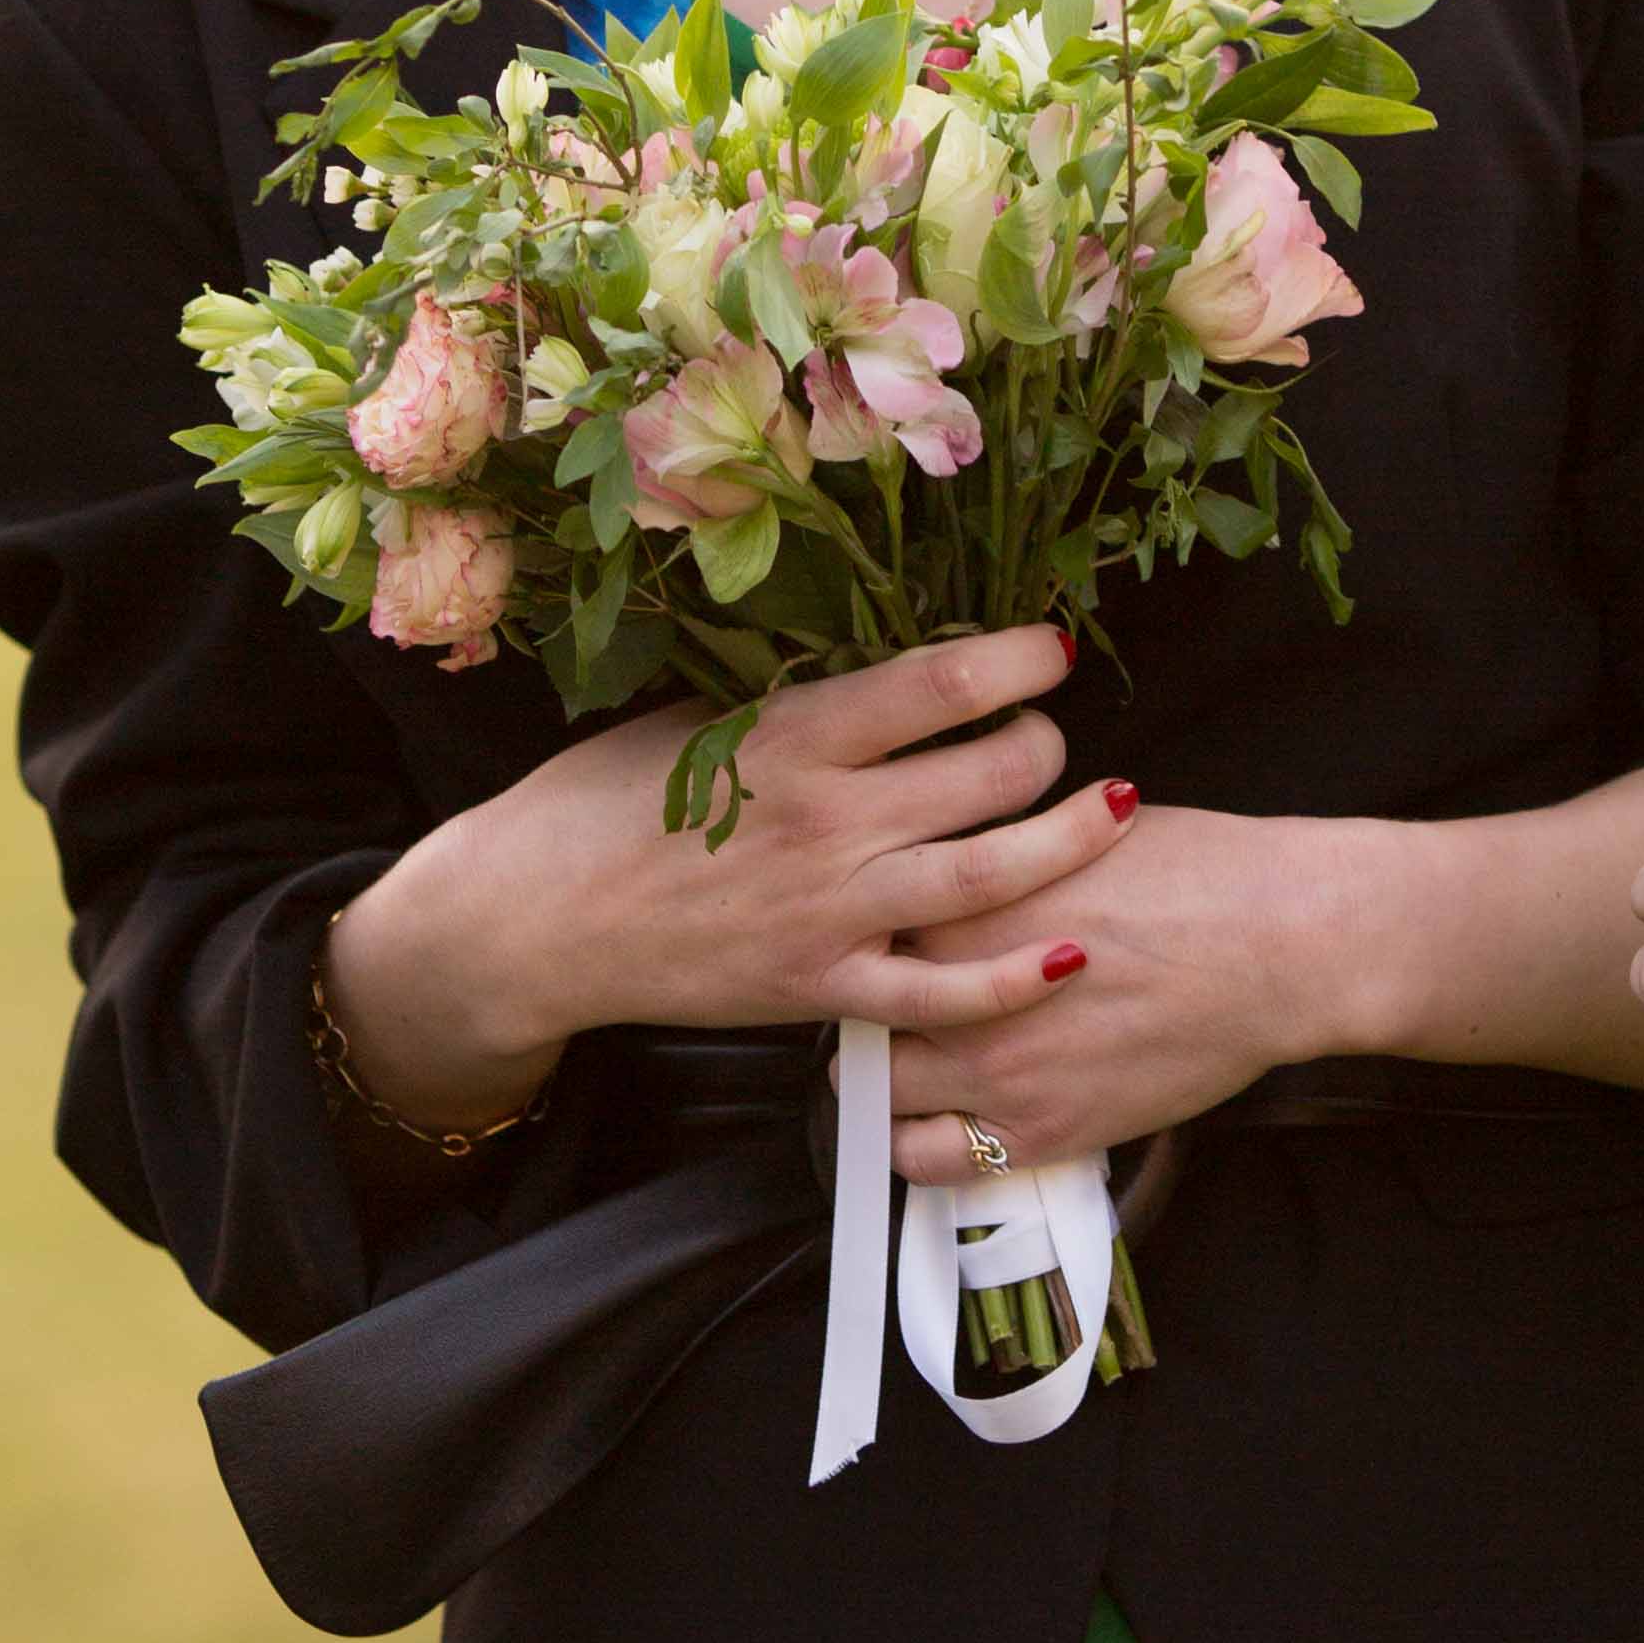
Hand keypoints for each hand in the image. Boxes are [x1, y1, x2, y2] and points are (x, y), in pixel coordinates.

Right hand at [326, 625, 1138, 1128]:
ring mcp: (831, 914)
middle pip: (992, 773)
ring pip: (993, 877)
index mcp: (794, 738)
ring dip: (1069, 838)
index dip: (1019, 659)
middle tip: (1048, 730)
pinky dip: (1018, 977)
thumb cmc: (602, 800)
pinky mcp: (822, 989)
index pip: (942, 683)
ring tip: (1110, 806)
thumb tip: (895, 670)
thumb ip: (801, 706)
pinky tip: (1069, 948)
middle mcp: (828, 823)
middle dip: (1045, 741)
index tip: (1051, 647)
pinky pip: (946, 995)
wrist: (533, 920)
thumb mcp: (700, 718)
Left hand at [885, 798, 1371, 1179]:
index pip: (865, 919)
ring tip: (914, 1057)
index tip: (891, 928)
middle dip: (868, 1000)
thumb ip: (1000, 857)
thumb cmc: (1199, 873)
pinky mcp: (1040, 1131)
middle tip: (891, 995)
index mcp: (964, 902)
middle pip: (855, 1006)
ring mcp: (996, 1070)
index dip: (876, 922)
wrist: (1278, 945)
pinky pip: (927, 1162)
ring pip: (878, 1089)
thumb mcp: (1075, 832)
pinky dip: (920, 1144)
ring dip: (887, 1073)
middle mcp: (961, 991)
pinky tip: (946, 1117)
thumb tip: (964, 860)